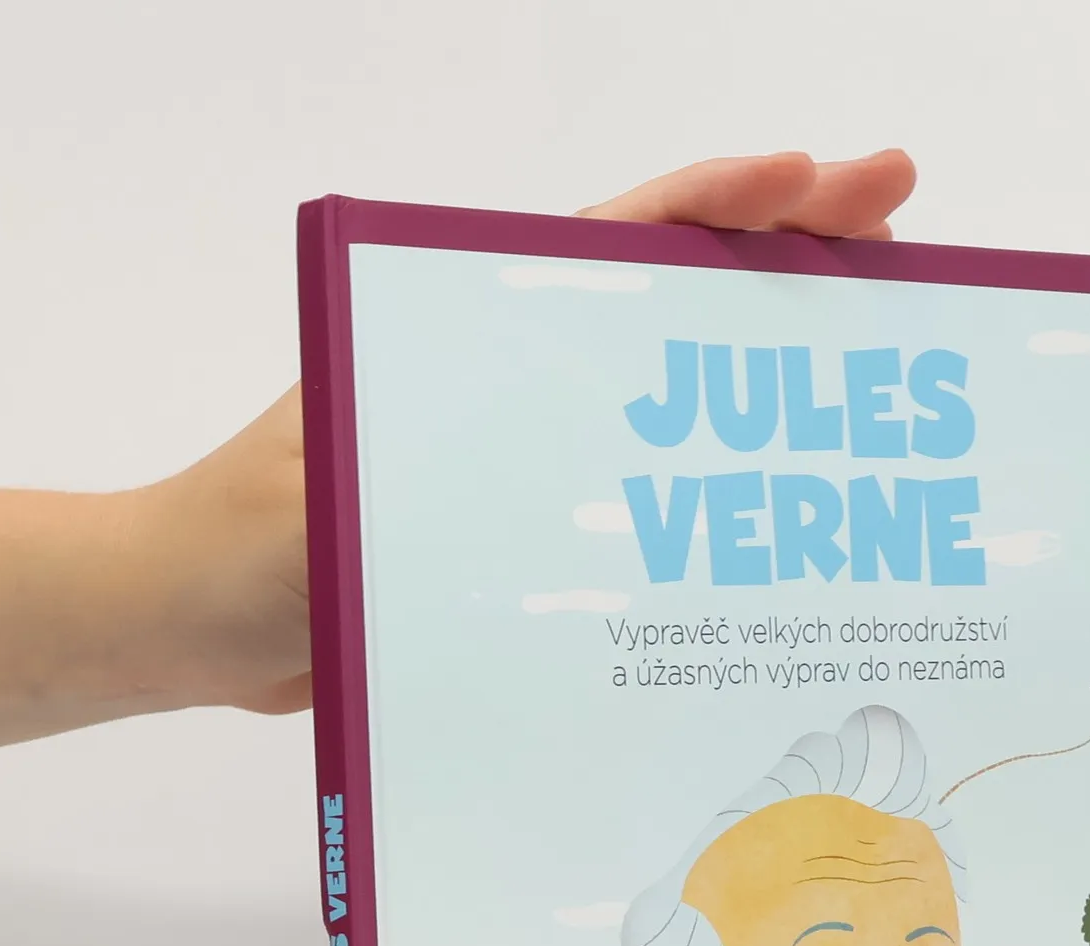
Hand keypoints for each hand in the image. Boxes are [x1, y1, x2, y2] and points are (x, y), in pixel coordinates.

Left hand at [151, 150, 917, 720]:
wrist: (188, 625)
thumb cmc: (236, 549)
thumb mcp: (319, 498)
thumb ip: (397, 478)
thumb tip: (501, 487)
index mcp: (463, 323)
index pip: (613, 238)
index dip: (720, 202)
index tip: (820, 177)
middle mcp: (513, 372)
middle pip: (671, 291)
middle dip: (786, 248)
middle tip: (901, 222)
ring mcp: (529, 447)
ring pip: (676, 388)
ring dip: (775, 364)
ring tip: (886, 346)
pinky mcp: (530, 529)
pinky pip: (652, 493)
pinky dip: (725, 487)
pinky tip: (797, 506)